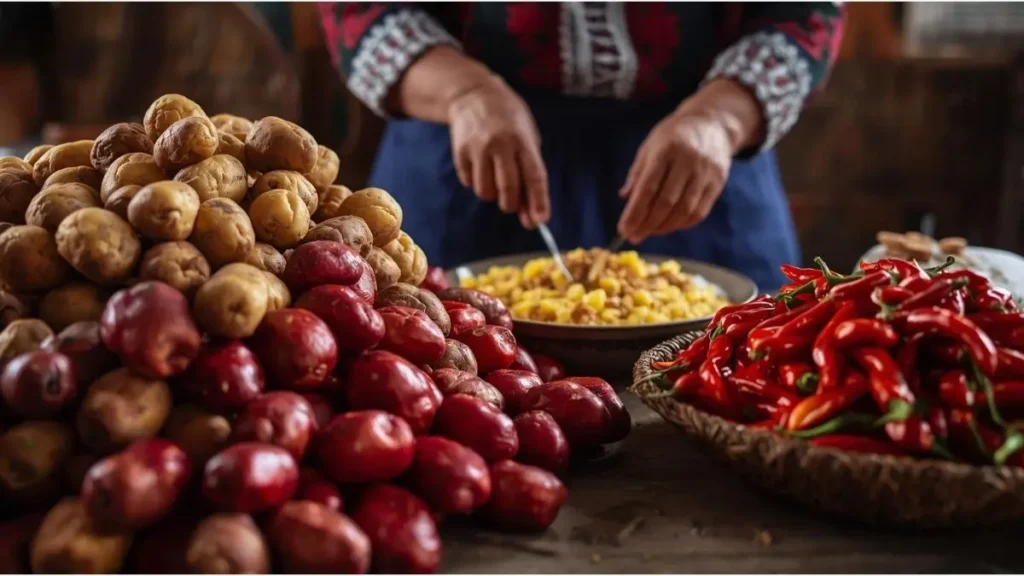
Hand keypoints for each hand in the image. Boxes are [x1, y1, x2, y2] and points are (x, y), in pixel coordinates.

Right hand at [447, 77, 549, 227]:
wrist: (474, 95)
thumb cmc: (509, 121)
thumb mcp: (527, 138)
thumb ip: (530, 173)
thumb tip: (530, 214)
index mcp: (523, 140)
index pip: (534, 176)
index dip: (539, 201)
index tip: (541, 220)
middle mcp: (500, 144)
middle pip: (507, 190)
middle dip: (511, 205)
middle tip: (512, 203)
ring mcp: (478, 148)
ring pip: (485, 192)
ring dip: (492, 195)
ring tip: (494, 178)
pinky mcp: (460, 152)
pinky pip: (469, 183)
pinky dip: (476, 182)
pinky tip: (480, 166)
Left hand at [617, 79, 764, 243]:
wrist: (712, 123)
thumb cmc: (673, 136)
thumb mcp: (650, 146)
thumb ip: (638, 173)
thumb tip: (625, 198)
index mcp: (666, 151)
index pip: (648, 187)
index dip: (635, 212)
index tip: (624, 229)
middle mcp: (688, 162)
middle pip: (667, 202)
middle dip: (647, 224)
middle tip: (634, 236)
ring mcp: (705, 173)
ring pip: (684, 210)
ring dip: (664, 227)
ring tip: (650, 232)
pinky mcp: (717, 183)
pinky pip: (699, 212)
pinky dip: (682, 224)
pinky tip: (669, 226)